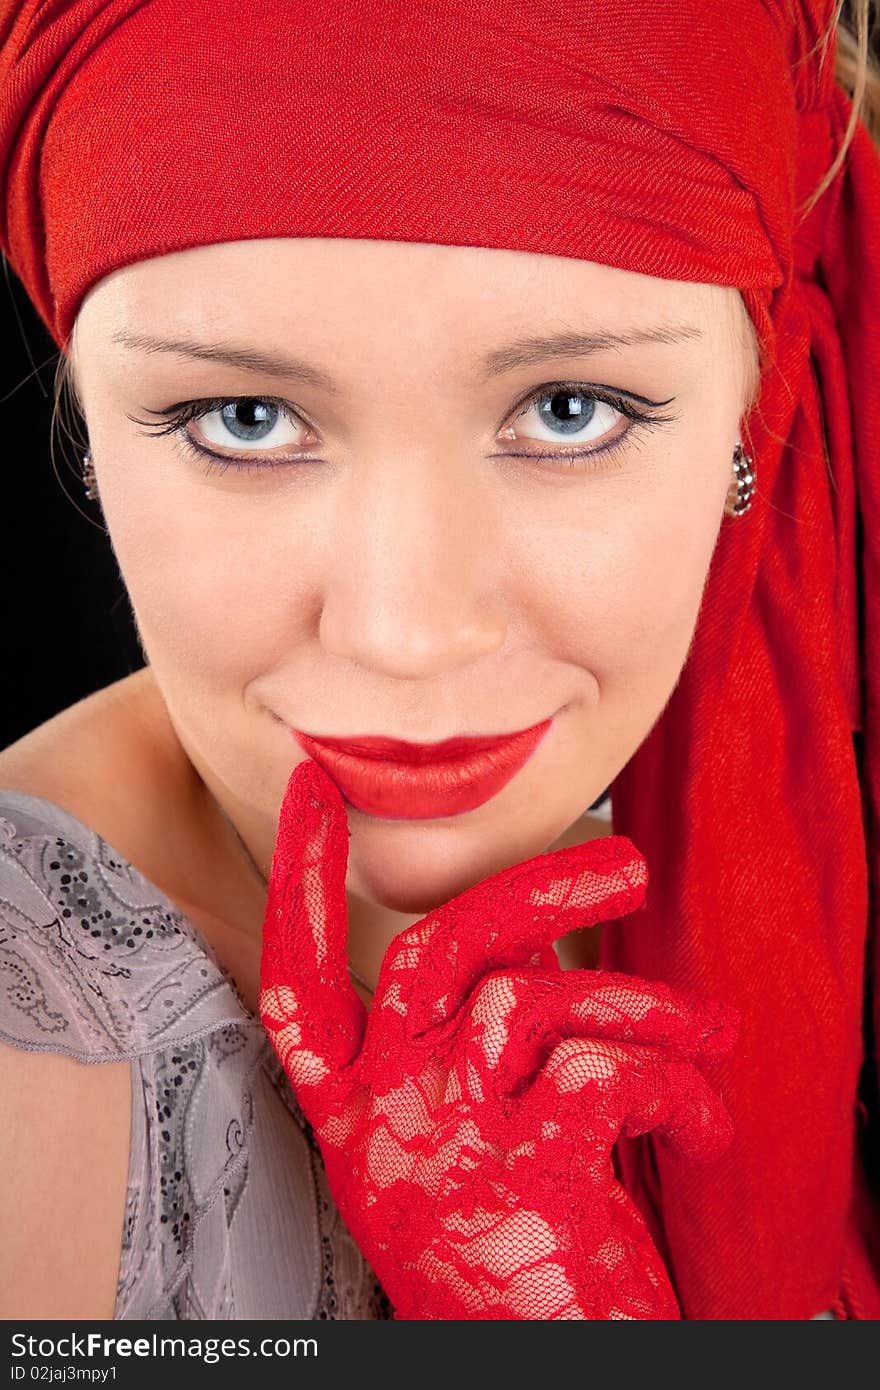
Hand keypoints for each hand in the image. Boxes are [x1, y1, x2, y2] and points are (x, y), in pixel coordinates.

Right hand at [259, 759, 737, 1319]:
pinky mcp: (522, 1170)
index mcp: (354, 1107)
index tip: (311, 790)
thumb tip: (527, 932)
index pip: (297, 975)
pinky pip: (604, 1071)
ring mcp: (445, 1139)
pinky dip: (674, 1085)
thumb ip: (478, 1027)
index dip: (301, 878)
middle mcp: (382, 1114)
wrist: (542, 1370)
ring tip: (708, 1033)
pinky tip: (701, 1126)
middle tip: (626, 865)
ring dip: (643, 1004)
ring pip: (532, 997)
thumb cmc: (510, 1249)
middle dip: (534, 886)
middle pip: (435, 949)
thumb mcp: (465, 1132)